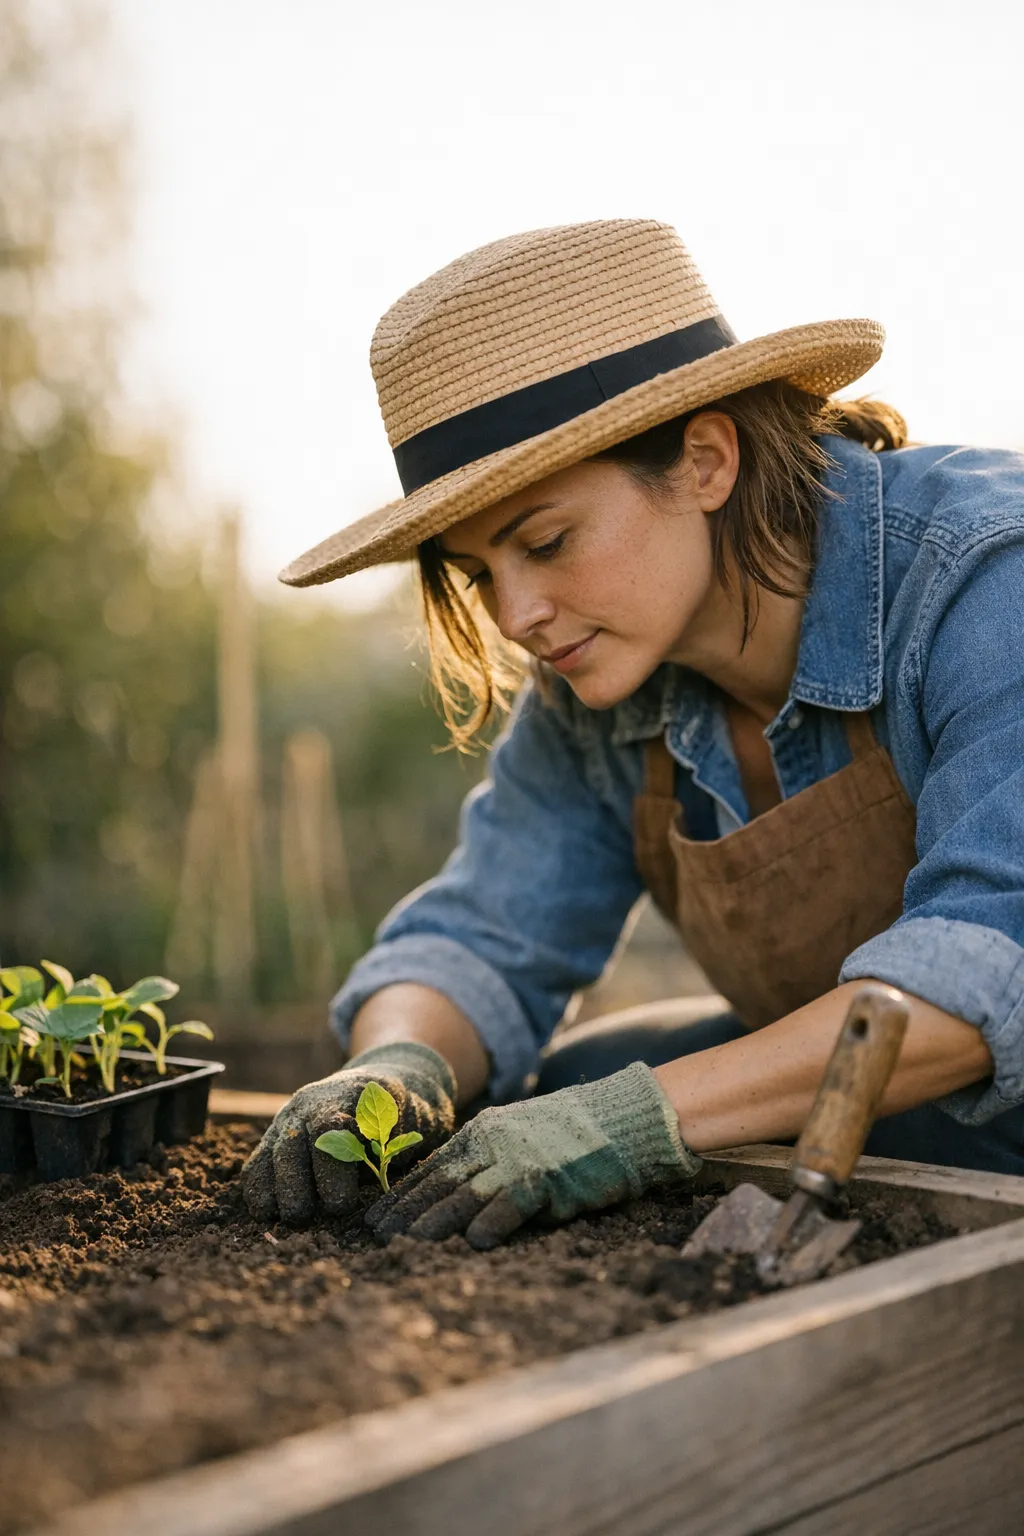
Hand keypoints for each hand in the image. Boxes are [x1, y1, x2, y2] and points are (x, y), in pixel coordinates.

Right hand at [240, 1041, 455, 1223]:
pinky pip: (257, 1162)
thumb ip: (404, 1139)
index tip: (341, 1205)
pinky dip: (257, 1188)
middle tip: (304, 1216)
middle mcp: (312, 1103)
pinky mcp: (275, 1137)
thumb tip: (389, 1164)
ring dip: (274, 1190)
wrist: (380, 1085)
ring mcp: (290, 1119)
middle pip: (291, 1144)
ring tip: (288, 1218)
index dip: (331, 1170)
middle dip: (294, 1185)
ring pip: (270, 1153)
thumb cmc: (405, 1112)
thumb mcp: (418, 1118)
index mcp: (350, 1095)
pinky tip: (267, 1212)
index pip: (329, 1129)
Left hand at [366, 1061, 700, 1249]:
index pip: (431, 1168)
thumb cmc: (567, 1136)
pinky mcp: (548, 1176)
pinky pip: (514, 1202)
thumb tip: (446, 1195)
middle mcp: (492, 1143)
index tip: (375, 1220)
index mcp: (481, 1133)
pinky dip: (493, 1222)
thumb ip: (482, 1160)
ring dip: (435, 1222)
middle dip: (406, 1212)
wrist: (619, 1119)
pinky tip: (476, 1243)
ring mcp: (519, 1159)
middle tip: (376, 1238)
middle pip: (439, 1182)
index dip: (401, 1196)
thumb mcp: (514, 1137)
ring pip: (466, 1193)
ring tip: (409, 1245)